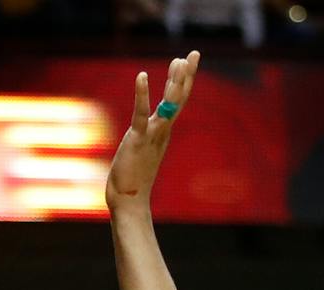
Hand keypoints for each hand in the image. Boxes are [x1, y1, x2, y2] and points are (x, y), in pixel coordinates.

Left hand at [105, 50, 198, 213]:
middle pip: (179, 98)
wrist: (130, 201)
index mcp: (164, 133)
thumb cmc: (133, 179)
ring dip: (174, 82)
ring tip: (179, 60)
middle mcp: (162, 131)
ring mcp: (152, 135)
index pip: (177, 102)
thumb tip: (146, 133)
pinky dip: (142, 94)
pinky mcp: (138, 139)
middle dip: (186, 75)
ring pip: (168, 104)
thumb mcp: (143, 152)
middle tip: (194, 53)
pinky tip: (142, 76)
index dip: (183, 81)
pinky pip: (141, 113)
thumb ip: (147, 140)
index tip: (185, 60)